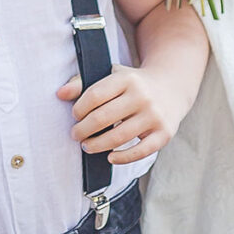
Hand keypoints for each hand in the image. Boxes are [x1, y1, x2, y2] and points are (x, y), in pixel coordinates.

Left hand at [59, 63, 177, 161]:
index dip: (79, 108)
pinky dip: (122, 158)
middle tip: (76, 135)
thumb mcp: (112, 75)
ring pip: (118, 137)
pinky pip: (140, 151)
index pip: (94, 95)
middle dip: (83, 130)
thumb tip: (60, 94)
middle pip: (103, 117)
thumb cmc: (134, 84)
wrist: (173, 86)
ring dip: (97, 145)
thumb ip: (84, 82)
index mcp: (127, 79)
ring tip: (87, 146)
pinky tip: (110, 157)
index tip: (75, 116)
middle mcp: (142, 96)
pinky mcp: (164, 133)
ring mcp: (154, 116)